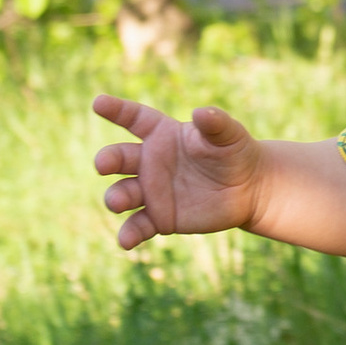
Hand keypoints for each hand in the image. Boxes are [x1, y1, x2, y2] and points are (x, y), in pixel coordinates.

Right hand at [91, 94, 262, 251]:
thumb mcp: (229, 135)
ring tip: (118, 202)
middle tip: (103, 165)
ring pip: (123, 192)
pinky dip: (129, 234)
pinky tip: (126, 241)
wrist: (247, 189)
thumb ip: (215, 123)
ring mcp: (152, 191)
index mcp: (162, 134)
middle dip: (107, 160)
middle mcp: (150, 161)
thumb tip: (201, 112)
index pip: (134, 118)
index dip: (116, 109)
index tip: (99, 103)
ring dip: (116, 197)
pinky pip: (138, 226)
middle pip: (119, 158)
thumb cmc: (234, 153)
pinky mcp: (159, 218)